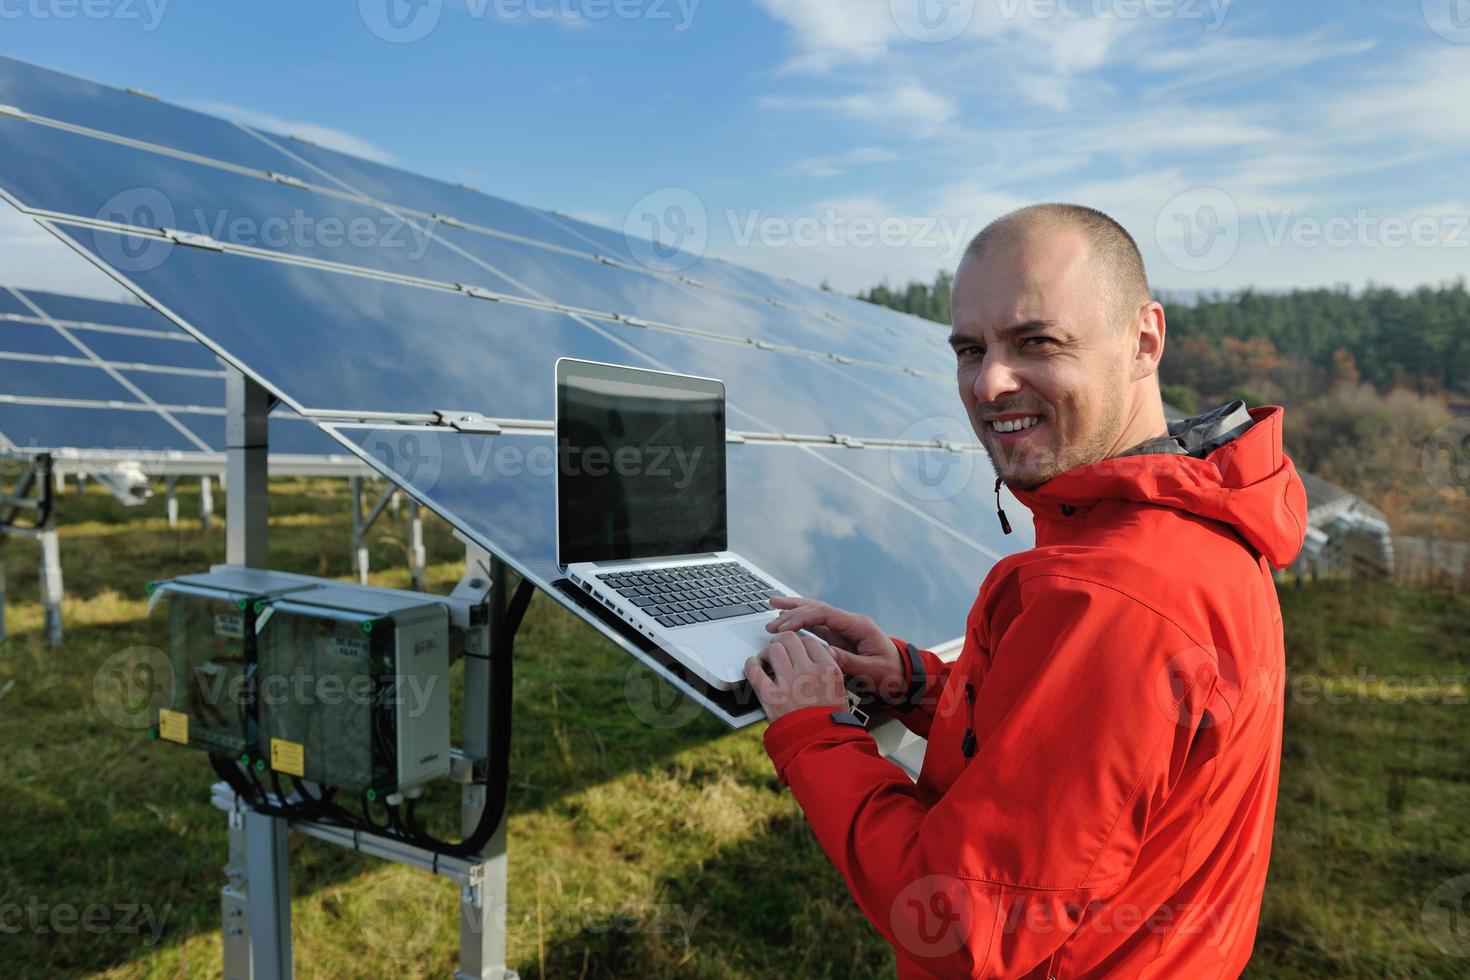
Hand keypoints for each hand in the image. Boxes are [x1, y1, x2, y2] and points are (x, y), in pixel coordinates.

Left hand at [744, 631, 846, 723]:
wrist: (821, 746)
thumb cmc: (831, 723)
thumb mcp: (840, 691)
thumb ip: (828, 671)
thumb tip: (817, 657)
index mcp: (828, 669)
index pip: (809, 641)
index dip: (800, 644)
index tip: (795, 649)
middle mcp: (809, 671)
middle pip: (790, 638)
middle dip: (782, 642)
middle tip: (778, 649)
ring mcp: (789, 682)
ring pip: (774, 649)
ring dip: (768, 652)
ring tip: (767, 660)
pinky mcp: (771, 696)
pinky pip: (754, 670)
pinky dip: (751, 665)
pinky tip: (753, 666)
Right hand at [766, 596, 904, 704]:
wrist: (904, 677)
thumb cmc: (891, 674)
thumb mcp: (870, 671)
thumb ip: (847, 662)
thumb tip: (822, 654)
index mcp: (859, 626)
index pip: (825, 614)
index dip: (802, 618)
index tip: (783, 628)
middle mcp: (850, 623)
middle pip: (817, 609)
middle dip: (793, 612)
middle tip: (771, 621)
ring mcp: (844, 630)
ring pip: (815, 614)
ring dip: (794, 610)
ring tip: (772, 603)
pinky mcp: (839, 638)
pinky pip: (817, 626)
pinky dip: (801, 622)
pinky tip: (787, 619)